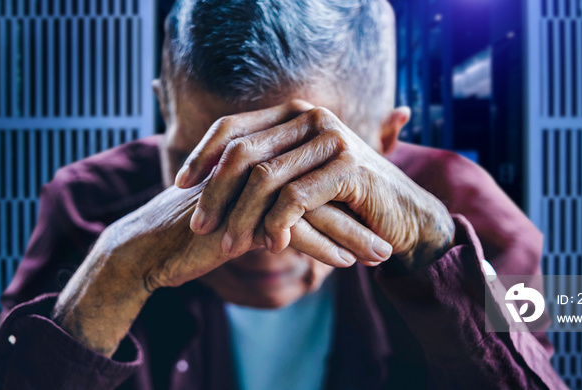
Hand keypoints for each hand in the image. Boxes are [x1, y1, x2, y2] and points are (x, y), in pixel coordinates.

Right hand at [51, 114, 391, 355]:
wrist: (150, 247)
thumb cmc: (197, 230)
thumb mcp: (239, 211)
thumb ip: (272, 203)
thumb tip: (311, 212)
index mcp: (259, 161)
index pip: (315, 173)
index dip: (348, 197)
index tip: (376, 218)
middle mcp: (256, 170)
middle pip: (322, 188)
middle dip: (360, 216)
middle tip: (391, 237)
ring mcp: (248, 192)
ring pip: (314, 209)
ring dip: (351, 234)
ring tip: (381, 255)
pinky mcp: (239, 219)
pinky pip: (291, 232)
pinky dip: (322, 248)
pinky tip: (345, 263)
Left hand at [176, 100, 454, 269]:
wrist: (403, 216)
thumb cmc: (345, 202)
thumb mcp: (300, 180)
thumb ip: (265, 169)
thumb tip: (206, 180)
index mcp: (295, 114)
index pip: (233, 126)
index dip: (201, 155)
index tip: (179, 185)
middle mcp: (312, 118)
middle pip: (242, 152)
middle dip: (214, 192)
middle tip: (200, 225)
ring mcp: (332, 139)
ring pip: (265, 178)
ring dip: (242, 217)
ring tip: (229, 245)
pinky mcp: (350, 167)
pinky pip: (296, 198)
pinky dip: (278, 224)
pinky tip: (271, 246)